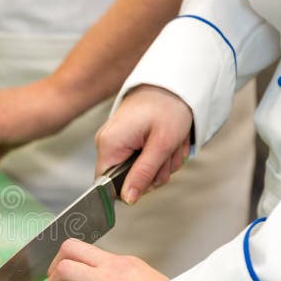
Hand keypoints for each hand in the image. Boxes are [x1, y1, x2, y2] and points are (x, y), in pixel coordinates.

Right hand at [94, 84, 192, 203]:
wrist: (174, 82)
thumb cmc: (168, 106)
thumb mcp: (161, 144)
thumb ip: (143, 174)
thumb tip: (128, 199)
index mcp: (110, 144)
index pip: (106, 185)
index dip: (129, 189)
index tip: (151, 178)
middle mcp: (107, 143)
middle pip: (126, 179)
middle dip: (154, 173)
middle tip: (168, 154)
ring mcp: (116, 141)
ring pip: (138, 171)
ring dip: (161, 163)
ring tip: (171, 143)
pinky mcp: (126, 139)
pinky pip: (141, 159)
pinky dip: (159, 155)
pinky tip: (167, 141)